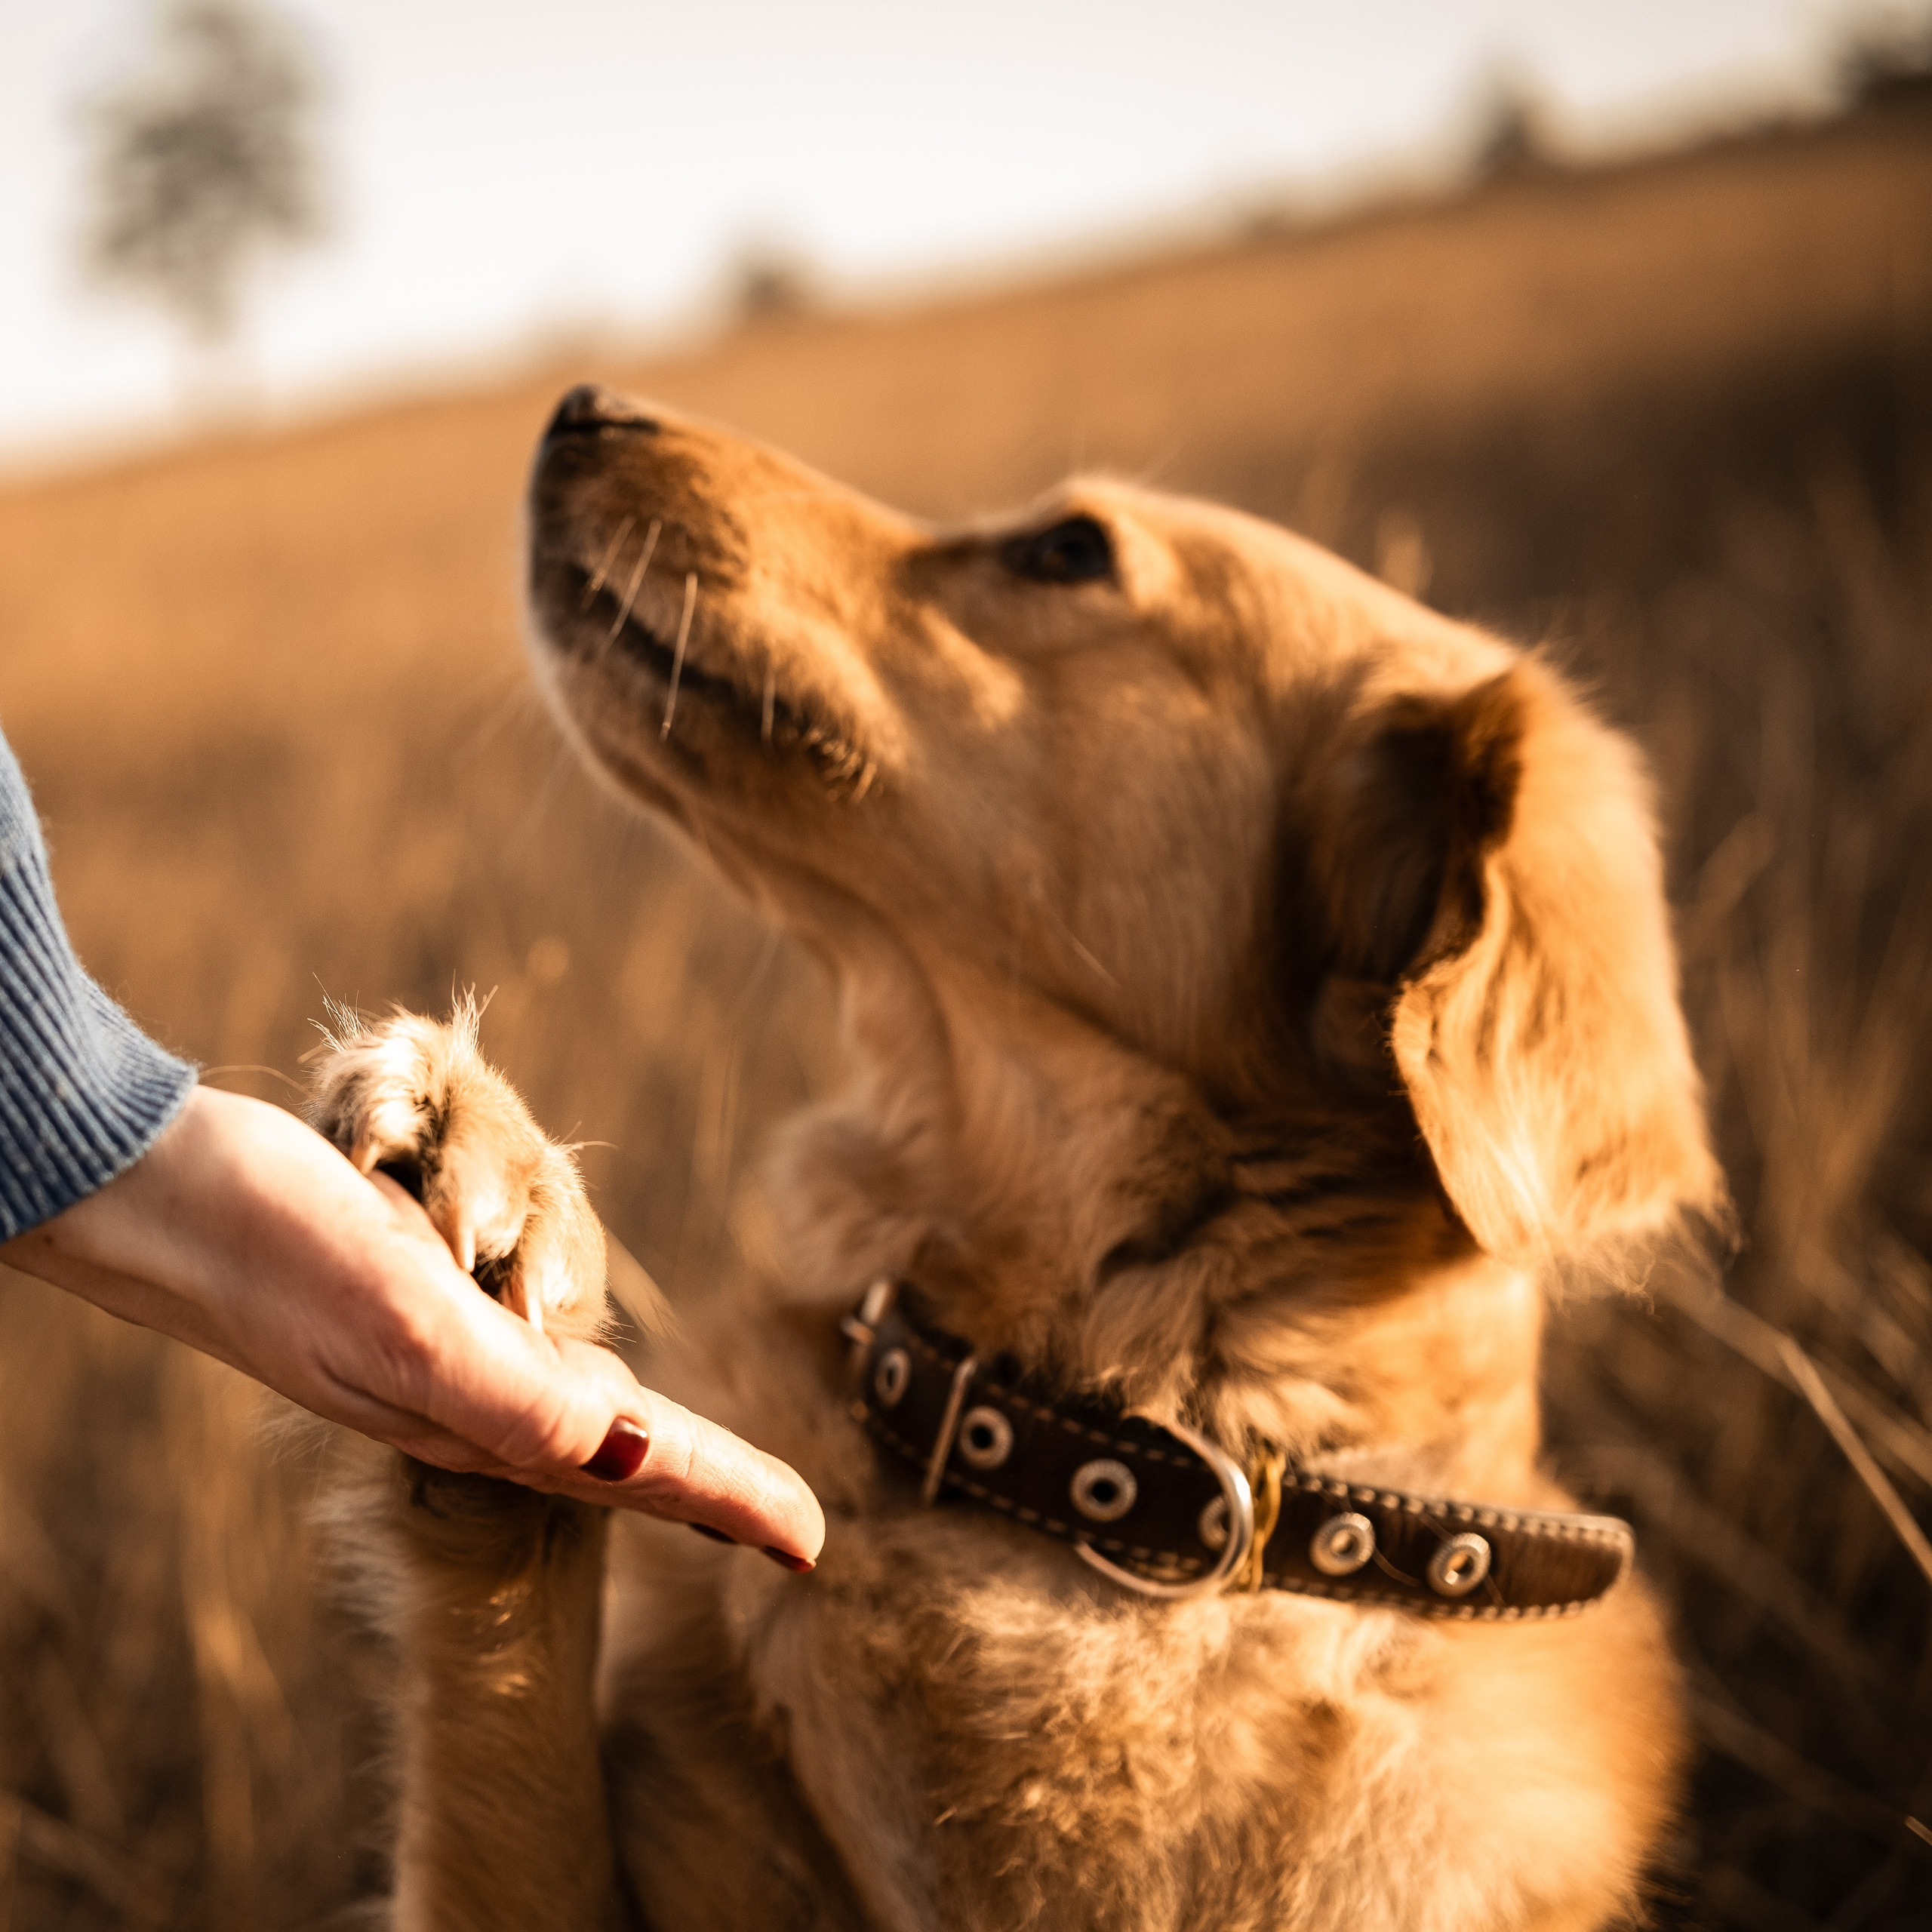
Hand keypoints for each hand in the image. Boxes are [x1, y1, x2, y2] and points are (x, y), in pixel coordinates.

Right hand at [0, 1085, 823, 1564]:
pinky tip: (588, 1388)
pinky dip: (582, 1388)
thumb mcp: (408, 1327)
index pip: (639, 1466)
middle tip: (788, 1528)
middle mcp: (469, 1398)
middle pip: (623, 1454)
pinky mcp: (413, 1310)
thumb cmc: (279, 1254)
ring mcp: (439, 1359)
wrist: (156, 1198)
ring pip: (579, 1414)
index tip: (815, 1544)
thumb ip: (515, 1400)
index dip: (732, 1501)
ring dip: (654, 1451)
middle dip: (709, 1489)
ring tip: (715, 1480)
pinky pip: (527, 1363)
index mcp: (482, 1413)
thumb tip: (631, 1460)